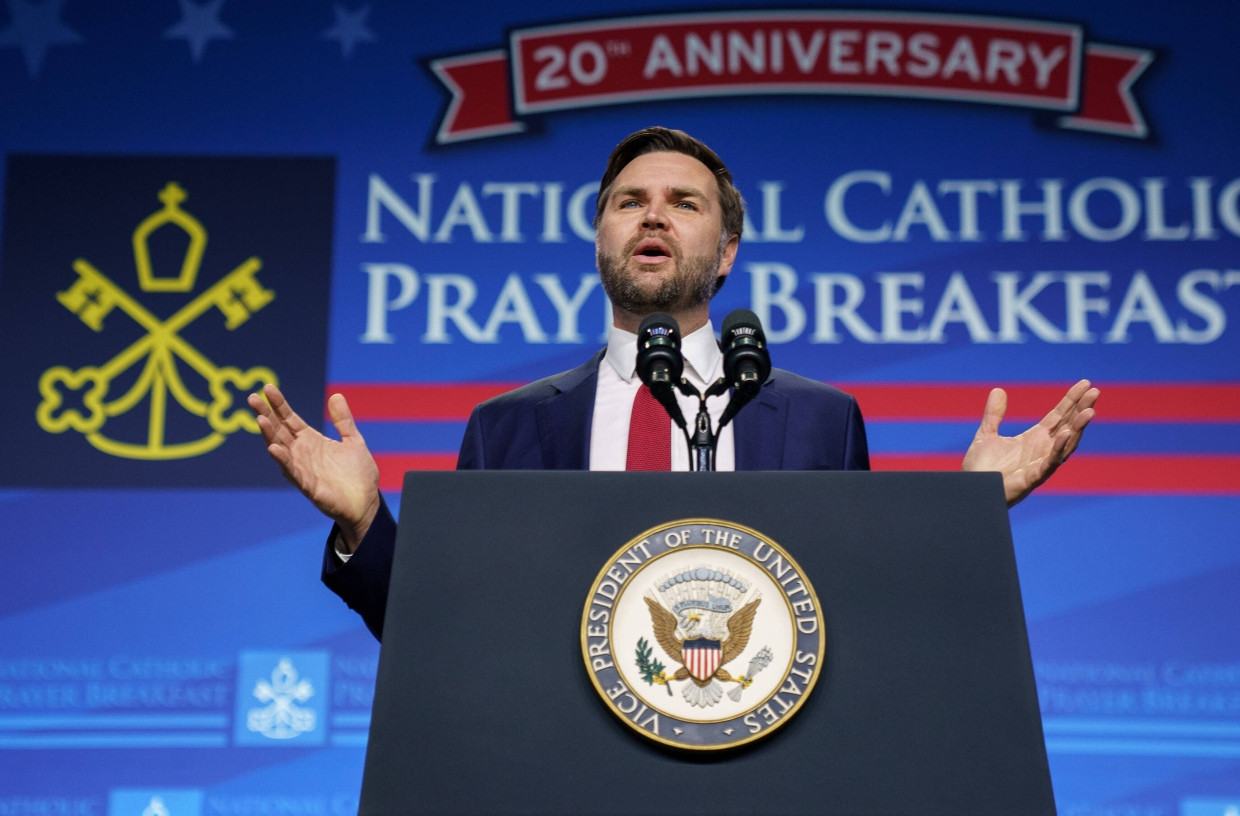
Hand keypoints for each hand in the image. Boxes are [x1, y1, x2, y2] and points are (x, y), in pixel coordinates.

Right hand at [248, 384, 379, 551]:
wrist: (367, 502)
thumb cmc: (358, 475)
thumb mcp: (353, 441)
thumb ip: (343, 421)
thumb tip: (336, 395)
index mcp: (311, 441)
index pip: (290, 419)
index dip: (279, 404)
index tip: (267, 388)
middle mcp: (302, 453)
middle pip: (279, 430)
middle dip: (266, 414)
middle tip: (252, 398)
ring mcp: (302, 469)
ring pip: (281, 449)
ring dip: (270, 435)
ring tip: (260, 419)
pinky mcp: (308, 485)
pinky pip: (292, 472)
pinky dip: (283, 460)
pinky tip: (274, 449)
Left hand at [961, 379, 1098, 507]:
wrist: (971, 490)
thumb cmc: (980, 469)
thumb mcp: (987, 435)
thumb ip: (994, 414)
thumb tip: (998, 389)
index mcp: (1034, 439)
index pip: (1059, 416)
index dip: (1072, 400)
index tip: (1085, 384)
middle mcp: (1042, 450)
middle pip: (1068, 426)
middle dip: (1081, 409)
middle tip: (1094, 392)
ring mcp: (1040, 464)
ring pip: (1066, 445)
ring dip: (1078, 428)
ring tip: (1090, 411)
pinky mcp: (1033, 478)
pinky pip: (1050, 462)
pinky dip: (1059, 448)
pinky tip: (1066, 433)